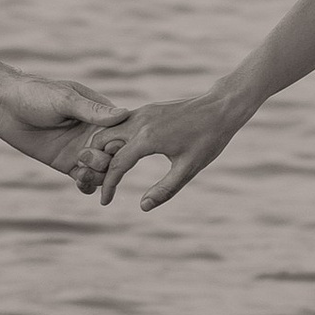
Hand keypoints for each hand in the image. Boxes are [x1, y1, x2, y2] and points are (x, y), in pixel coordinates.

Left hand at [0, 67, 122, 187]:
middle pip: (115, 155)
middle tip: (87, 158)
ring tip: (81, 173)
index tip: (109, 147)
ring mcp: (81, 149)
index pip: (123, 132)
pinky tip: (80, 182)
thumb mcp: (65, 100)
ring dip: (98, 176)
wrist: (5, 106)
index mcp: (99, 113)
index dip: (122, 144)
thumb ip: (92, 111)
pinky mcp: (66, 162)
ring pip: (102, 170)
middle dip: (108, 162)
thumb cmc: (36, 95)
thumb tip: (123, 114)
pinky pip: (84, 179)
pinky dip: (87, 185)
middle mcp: (94, 133)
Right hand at [80, 87, 245, 211]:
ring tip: (103, 171)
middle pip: (100, 142)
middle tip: (95, 183)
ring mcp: (142, 113)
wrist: (220, 107)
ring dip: (101, 149)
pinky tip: (117, 152)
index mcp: (147, 138)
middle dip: (94, 163)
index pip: (116, 165)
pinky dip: (112, 138)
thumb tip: (143, 207)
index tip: (105, 202)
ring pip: (108, 129)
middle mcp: (139, 122)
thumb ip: (165, 189)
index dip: (108, 186)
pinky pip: (120, 123)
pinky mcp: (147, 109)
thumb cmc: (208, 139)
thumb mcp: (189, 168)